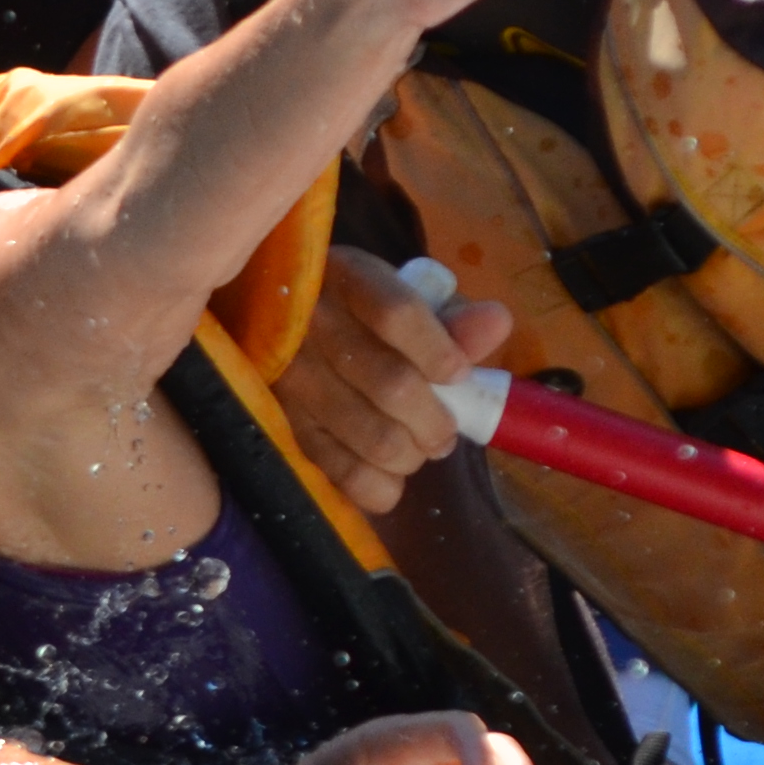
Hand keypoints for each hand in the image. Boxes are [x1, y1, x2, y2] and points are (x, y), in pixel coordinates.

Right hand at [269, 248, 508, 512]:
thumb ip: (450, 316)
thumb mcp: (399, 297)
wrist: (267, 325)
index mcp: (346, 278)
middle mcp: (310, 327)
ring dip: (414, 453)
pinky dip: (383, 485)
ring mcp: (291, 381)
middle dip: (437, 420)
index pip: (397, 313)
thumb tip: (496, 324)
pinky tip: (387, 472)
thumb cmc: (354, 314)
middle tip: (445, 429)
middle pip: (394, 386)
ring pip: (376, 438)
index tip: (457, 374)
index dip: (439, 351)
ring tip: (419, 447)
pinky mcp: (284, 427)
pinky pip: (345, 475)